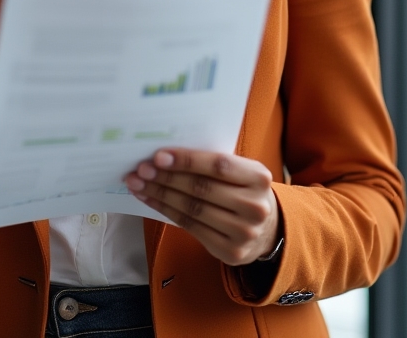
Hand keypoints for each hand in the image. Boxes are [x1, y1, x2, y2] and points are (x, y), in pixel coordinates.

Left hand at [125, 149, 279, 265]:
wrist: (267, 230)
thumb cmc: (243, 190)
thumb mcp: (241, 172)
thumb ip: (214, 164)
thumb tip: (167, 155)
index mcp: (259, 178)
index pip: (218, 165)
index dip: (187, 160)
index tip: (159, 156)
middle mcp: (255, 206)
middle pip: (201, 189)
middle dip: (166, 177)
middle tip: (141, 169)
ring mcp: (244, 232)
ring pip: (192, 210)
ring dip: (160, 195)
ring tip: (139, 184)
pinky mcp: (230, 252)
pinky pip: (190, 227)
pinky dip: (166, 212)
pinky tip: (151, 200)